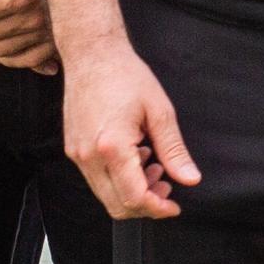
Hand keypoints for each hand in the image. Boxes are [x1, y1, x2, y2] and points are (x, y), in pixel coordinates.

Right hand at [62, 37, 197, 218]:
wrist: (92, 55)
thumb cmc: (126, 75)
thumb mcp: (160, 112)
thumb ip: (174, 150)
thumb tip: (190, 179)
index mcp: (112, 146)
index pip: (134, 197)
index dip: (158, 209)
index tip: (174, 206)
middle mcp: (89, 155)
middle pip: (117, 205)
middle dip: (146, 204)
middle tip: (167, 187)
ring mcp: (77, 154)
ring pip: (105, 195)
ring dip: (132, 191)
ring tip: (154, 166)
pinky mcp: (73, 149)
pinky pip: (96, 179)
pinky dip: (118, 179)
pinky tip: (136, 156)